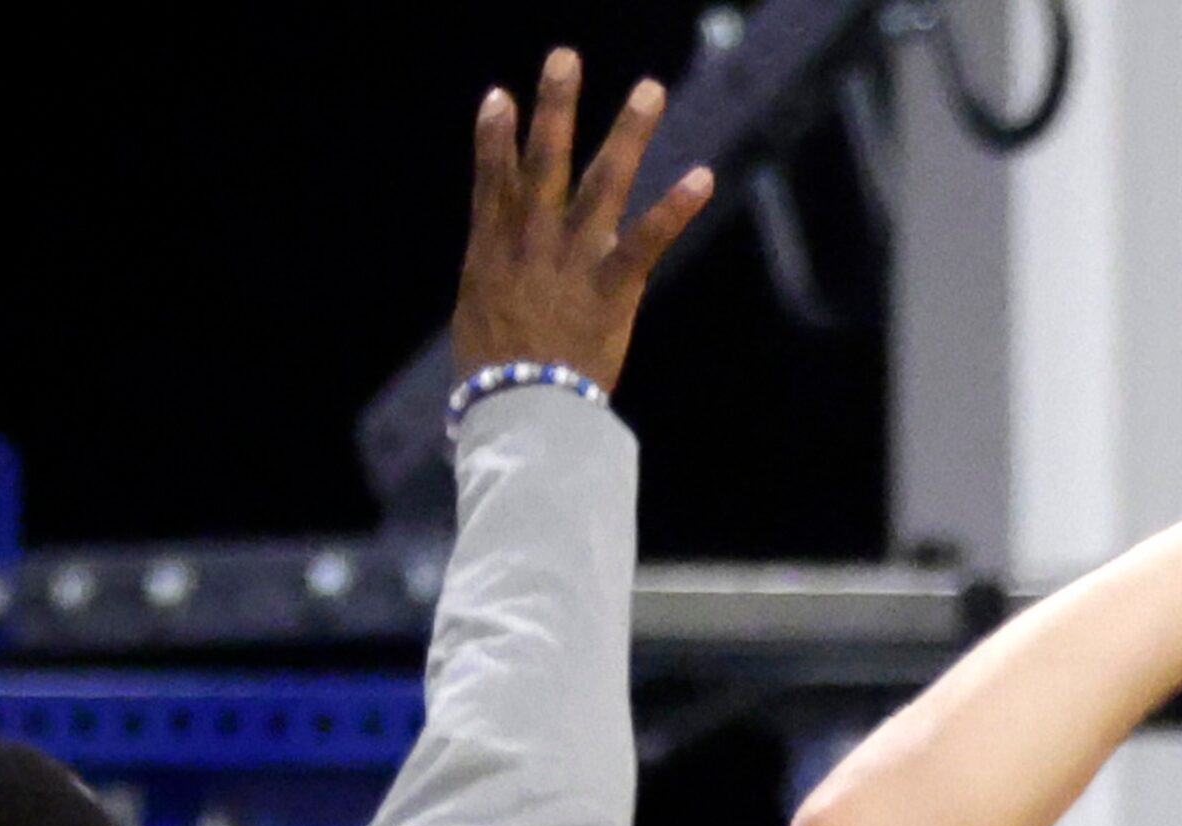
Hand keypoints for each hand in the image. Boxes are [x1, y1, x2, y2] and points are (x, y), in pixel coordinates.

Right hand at [450, 48, 714, 387]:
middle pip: (543, 163)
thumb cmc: (497, 380)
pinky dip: (675, 207)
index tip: (499, 97)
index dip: (495, 138)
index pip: (493, 182)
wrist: (521, 412)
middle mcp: (532, 244)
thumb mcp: (480, 320)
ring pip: (602, 182)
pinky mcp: (613, 287)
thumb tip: (500, 273)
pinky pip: (647, 239)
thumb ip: (495, 282)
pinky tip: (701, 175)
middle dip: (555, 107)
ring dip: (627, 132)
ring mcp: (573, 261)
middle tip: (565, 58)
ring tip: (649, 89)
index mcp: (492, 253)